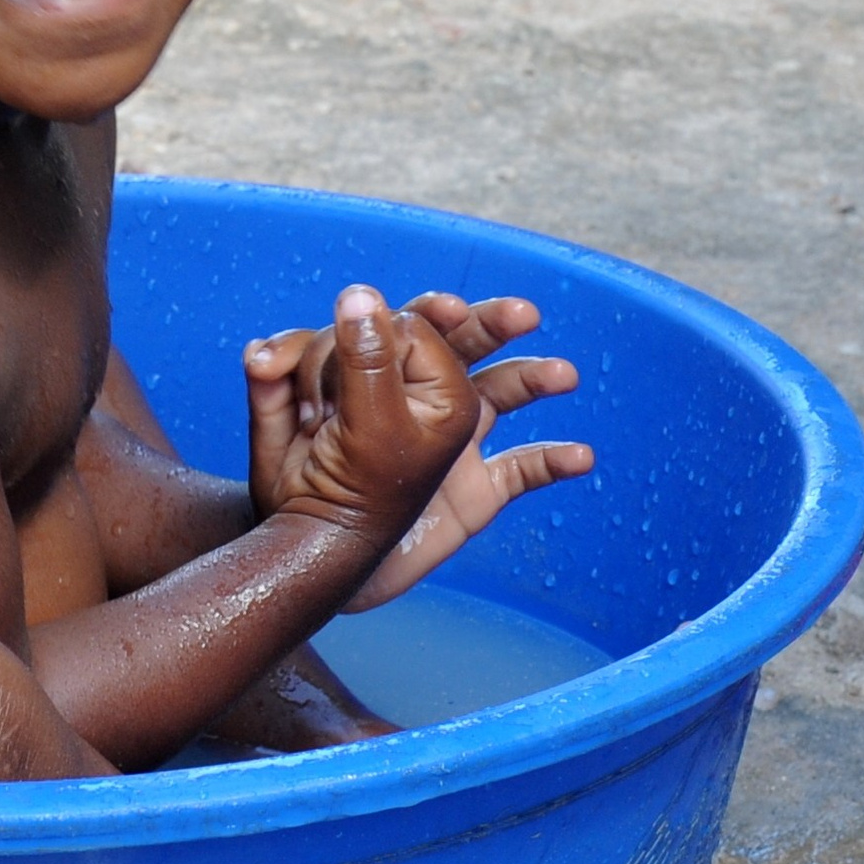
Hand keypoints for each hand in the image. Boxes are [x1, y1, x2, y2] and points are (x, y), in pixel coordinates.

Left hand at [245, 291, 587, 604]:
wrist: (309, 558)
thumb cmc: (292, 485)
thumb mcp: (283, 418)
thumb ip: (300, 361)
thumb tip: (342, 304)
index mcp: (381, 373)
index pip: (403, 327)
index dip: (390, 326)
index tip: (376, 332)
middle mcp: (423, 399)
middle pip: (467, 343)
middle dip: (494, 322)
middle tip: (522, 314)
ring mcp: (455, 445)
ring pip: (505, 394)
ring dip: (534, 379)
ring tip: (563, 373)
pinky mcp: (475, 493)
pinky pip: (522, 471)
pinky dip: (552, 462)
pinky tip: (581, 457)